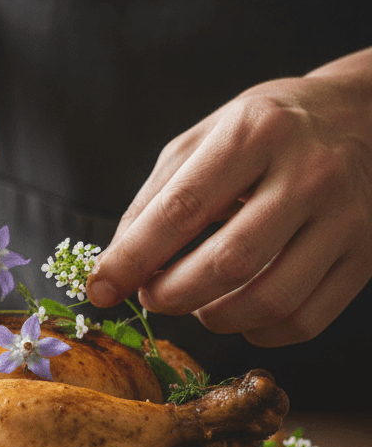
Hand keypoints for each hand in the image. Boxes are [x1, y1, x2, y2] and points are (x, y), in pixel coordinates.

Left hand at [87, 54, 371, 345]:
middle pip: (227, 262)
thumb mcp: (202, 140)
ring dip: (213, 318)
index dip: (133, 259)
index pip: (181, 210)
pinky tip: (239, 313)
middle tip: (152, 296)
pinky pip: (303, 320)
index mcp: (255, 132)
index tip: (100, 290)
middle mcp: (308, 172)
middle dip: (172, 295)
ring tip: (195, 303)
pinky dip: (257, 332)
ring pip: (269, 300)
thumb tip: (114, 268)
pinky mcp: (365, 254)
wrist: (364, 114)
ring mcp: (346, 216)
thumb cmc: (264, 132)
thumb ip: (154, 200)